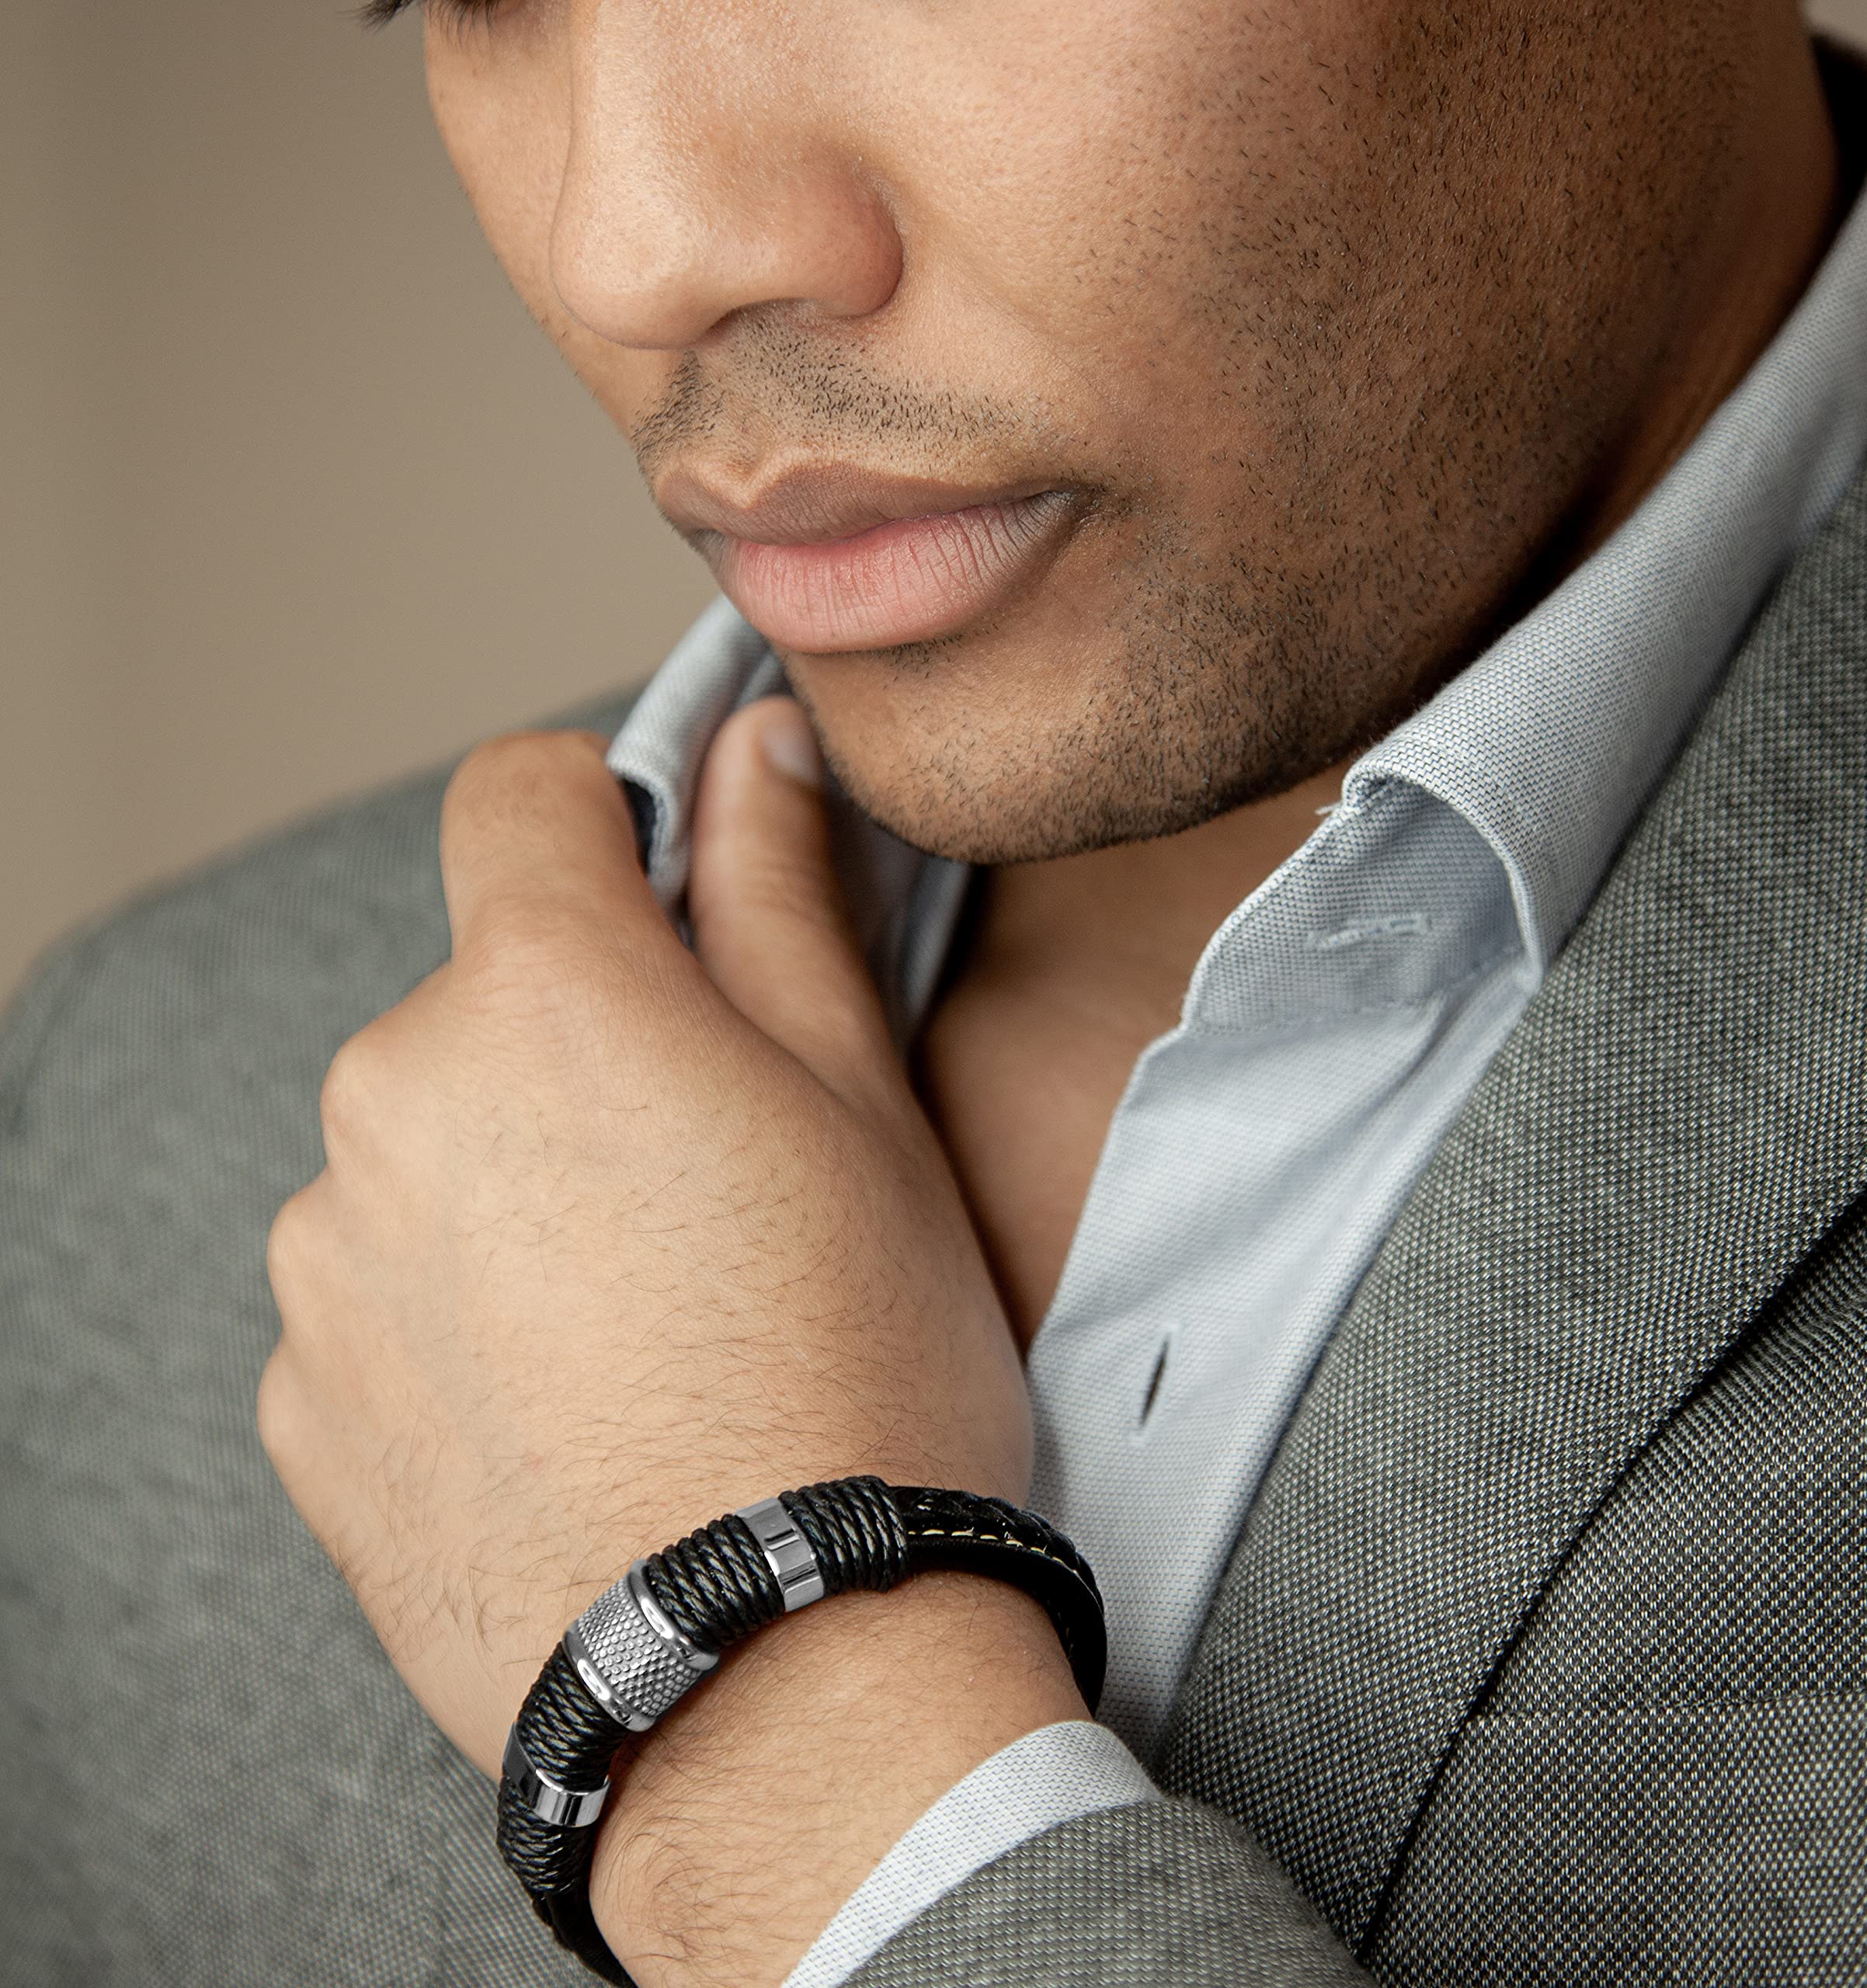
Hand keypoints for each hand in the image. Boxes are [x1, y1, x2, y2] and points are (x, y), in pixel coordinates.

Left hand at [257, 700, 1034, 1784]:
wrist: (778, 1681)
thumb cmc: (858, 1371)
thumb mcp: (861, 1105)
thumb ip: (782, 898)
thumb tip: (755, 748)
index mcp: (545, 997)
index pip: (519, 793)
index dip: (607, 820)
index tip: (670, 897)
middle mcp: (392, 1099)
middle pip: (482, 992)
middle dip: (581, 1037)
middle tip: (712, 1174)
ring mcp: (326, 1258)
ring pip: (425, 1144)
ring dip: (512, 1180)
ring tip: (645, 1316)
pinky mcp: (299, 1398)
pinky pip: (376, 1288)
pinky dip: (455, 1310)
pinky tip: (569, 1403)